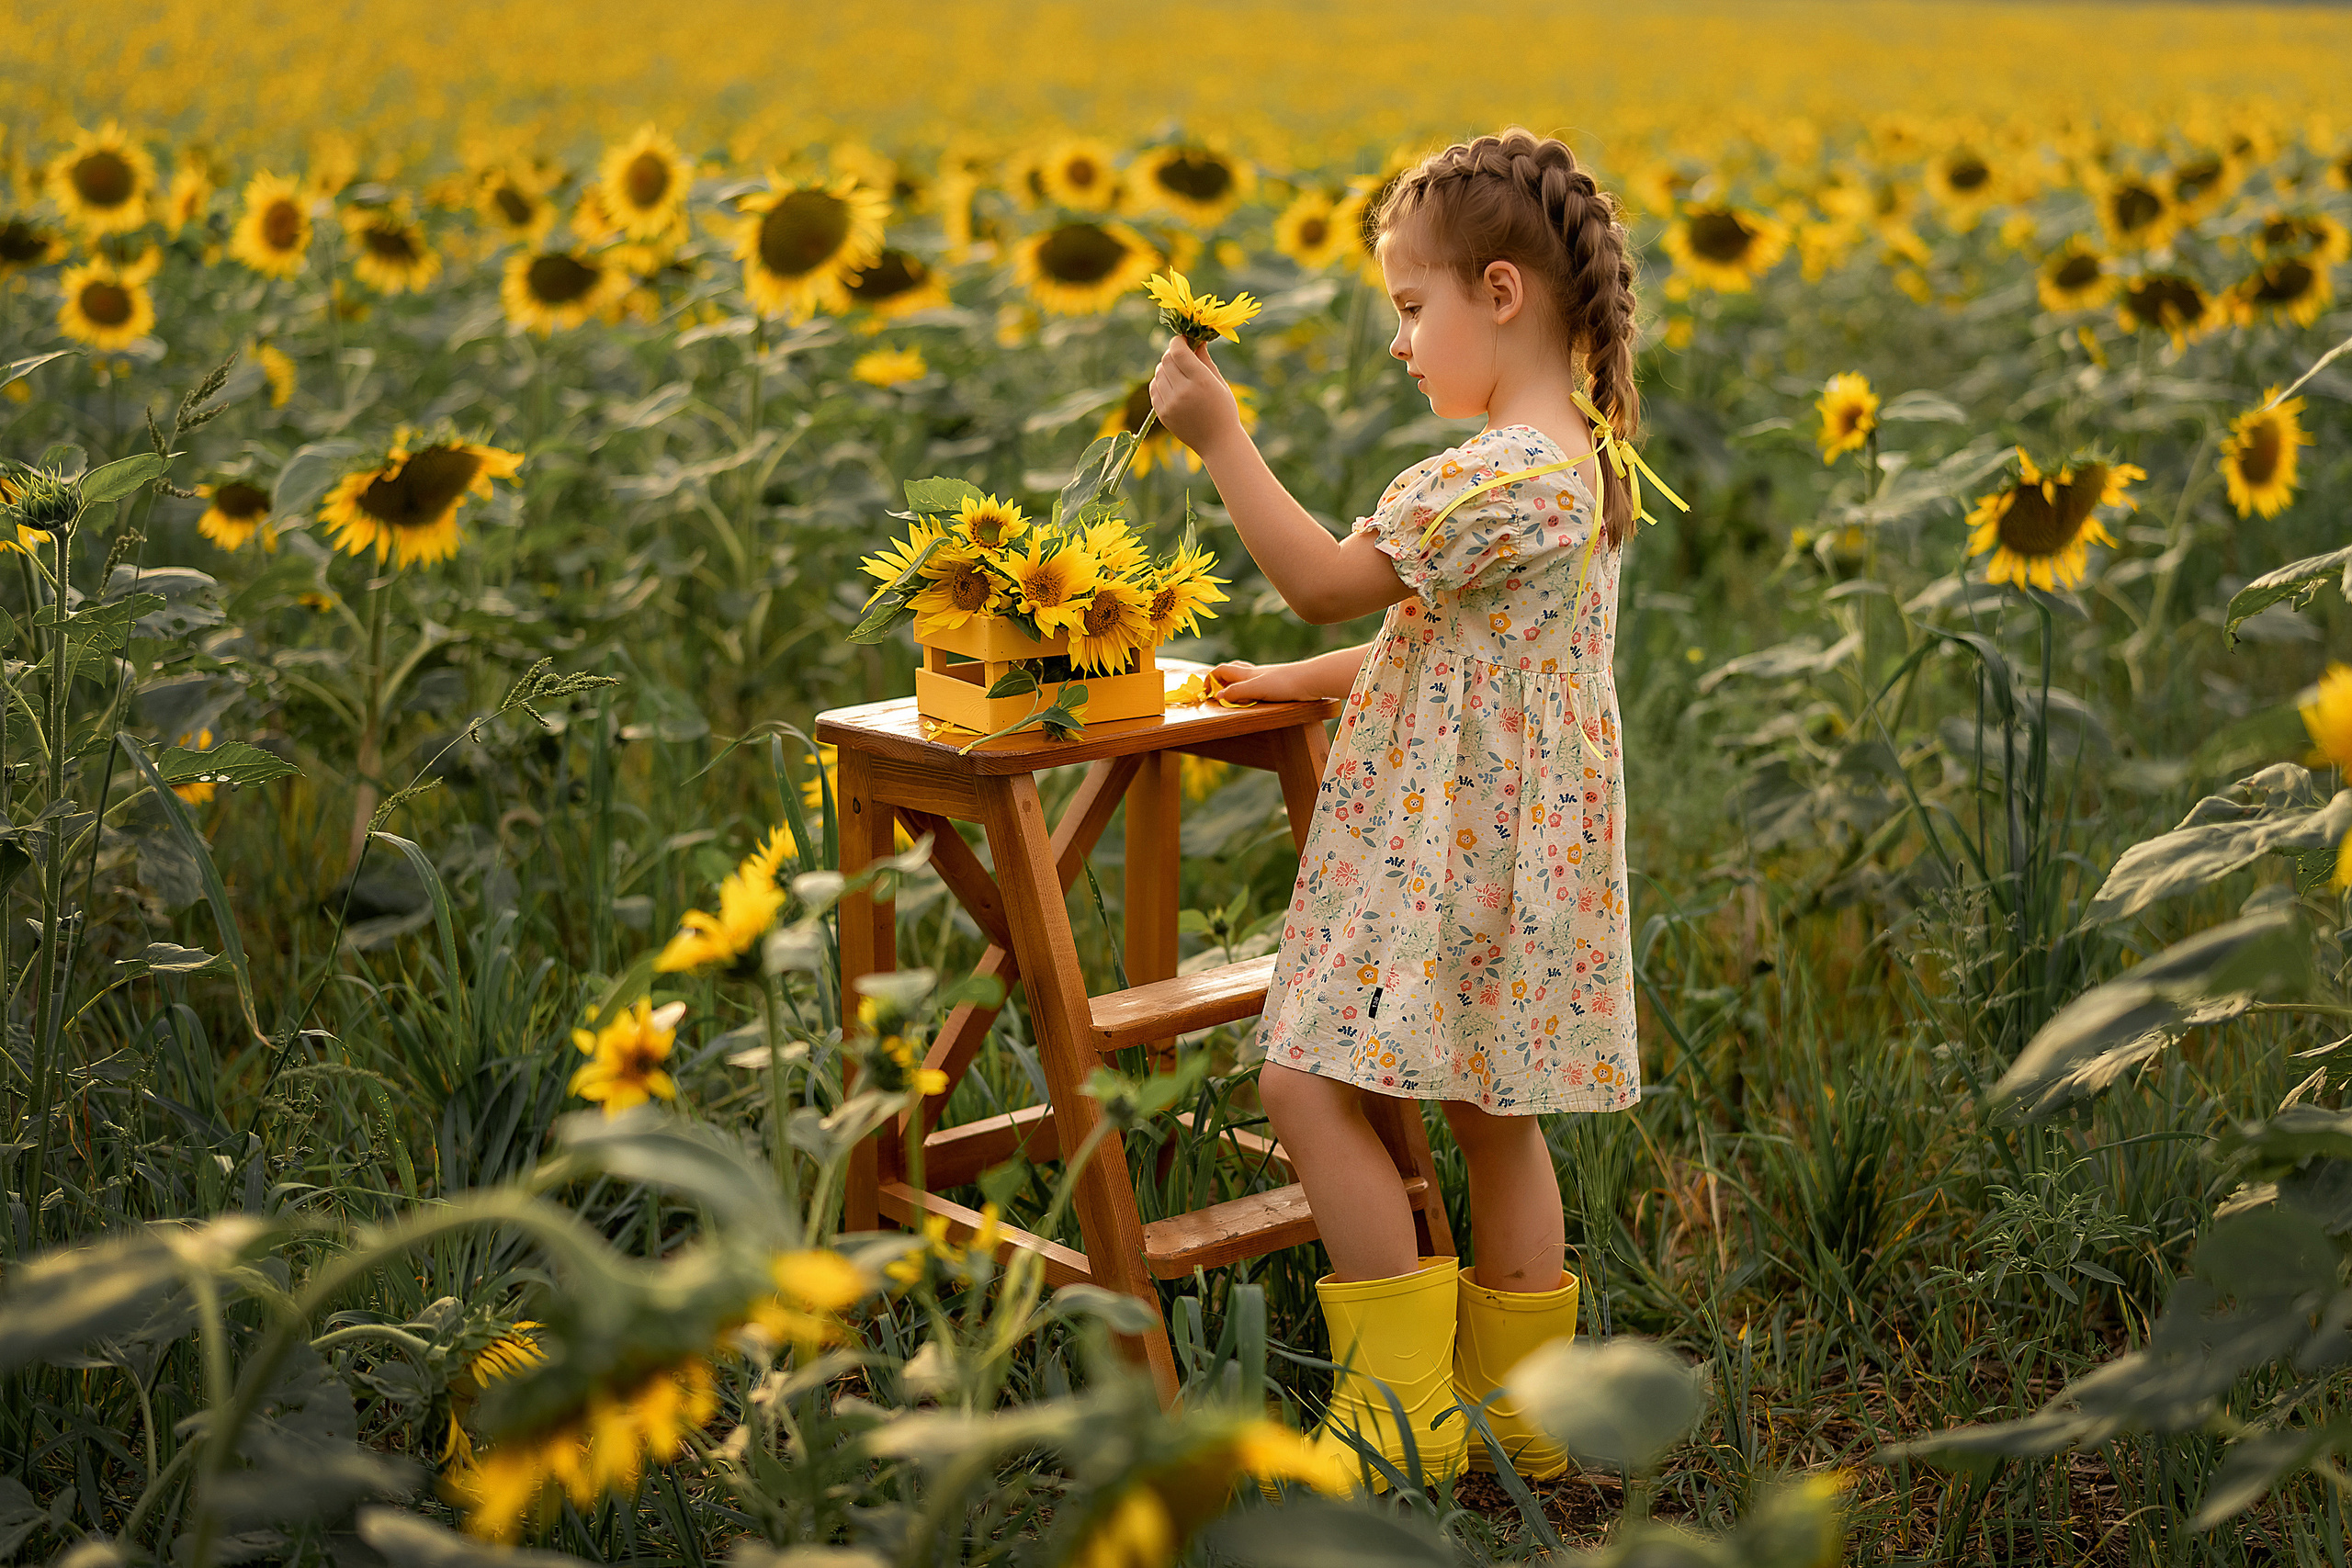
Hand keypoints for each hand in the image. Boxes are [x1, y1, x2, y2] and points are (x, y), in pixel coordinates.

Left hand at [1148, 335, 1242, 460]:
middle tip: (1180, 354)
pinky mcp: (1162, 414)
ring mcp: (1171, 404)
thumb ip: (1204, 359)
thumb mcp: (1219, 382)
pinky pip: (1154, 389)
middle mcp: (1183, 391)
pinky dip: (1160, 382)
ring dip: (1165, 368)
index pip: (1178, 351)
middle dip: (1172, 353)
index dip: (1177, 341)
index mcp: (1201, 380)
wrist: (1218, 443)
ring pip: (1158, 373)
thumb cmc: (1224, 410)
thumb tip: (1195, 340)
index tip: (1182, 339)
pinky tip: (1171, 385)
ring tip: (1178, 372)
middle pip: (1166, 360)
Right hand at [1208, 658, 1309, 702]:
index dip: (1210, 679)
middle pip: (1231, 669)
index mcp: (1246, 673)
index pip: (1221, 670)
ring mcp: (1266, 677)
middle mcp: (1254, 673)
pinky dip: (1249, 688)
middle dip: (1220, 678)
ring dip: (1234, 682)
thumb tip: (1218, 696)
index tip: (1206, 694)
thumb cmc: (1284, 683)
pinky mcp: (1276, 684)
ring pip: (1244, 675)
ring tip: (1233, 695)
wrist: (1311, 680)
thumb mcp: (1256, 688)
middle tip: (1216, 692)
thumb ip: (1237, 692)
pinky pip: (1256, 683)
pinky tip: (1254, 697)